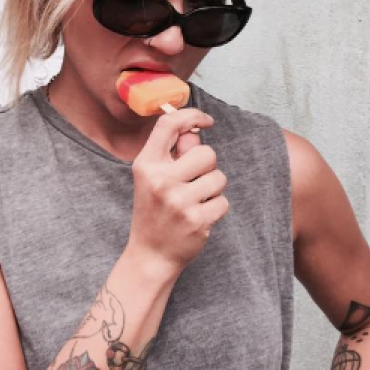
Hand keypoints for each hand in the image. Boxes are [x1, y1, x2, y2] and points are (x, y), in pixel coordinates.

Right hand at [127, 107, 226, 279]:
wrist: (150, 254)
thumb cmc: (154, 210)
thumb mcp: (153, 178)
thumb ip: (173, 153)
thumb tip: (194, 131)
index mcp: (146, 164)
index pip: (168, 125)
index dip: (191, 115)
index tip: (206, 121)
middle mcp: (160, 180)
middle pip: (206, 152)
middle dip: (207, 165)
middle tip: (193, 182)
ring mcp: (178, 201)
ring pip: (218, 177)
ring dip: (213, 188)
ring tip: (195, 201)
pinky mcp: (196, 220)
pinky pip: (223, 201)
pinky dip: (216, 208)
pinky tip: (199, 217)